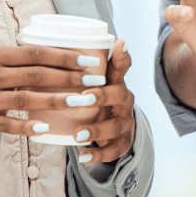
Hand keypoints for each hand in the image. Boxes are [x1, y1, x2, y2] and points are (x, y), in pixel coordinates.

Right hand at [0, 45, 100, 136]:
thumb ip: (7, 57)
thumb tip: (38, 55)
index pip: (36, 54)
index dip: (63, 57)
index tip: (86, 60)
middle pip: (38, 76)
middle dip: (69, 79)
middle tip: (94, 82)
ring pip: (28, 101)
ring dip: (57, 102)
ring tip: (80, 104)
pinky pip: (9, 125)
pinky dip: (28, 127)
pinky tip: (47, 129)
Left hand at [75, 39, 134, 164]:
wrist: (113, 129)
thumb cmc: (99, 98)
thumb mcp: (95, 81)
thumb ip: (85, 65)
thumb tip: (69, 40)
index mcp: (116, 81)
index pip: (122, 66)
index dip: (122, 55)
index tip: (119, 43)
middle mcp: (124, 100)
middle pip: (120, 95)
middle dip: (102, 96)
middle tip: (84, 97)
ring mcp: (125, 122)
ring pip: (116, 126)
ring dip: (96, 130)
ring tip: (77, 135)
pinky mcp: (123, 142)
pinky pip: (114, 150)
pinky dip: (98, 155)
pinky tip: (83, 156)